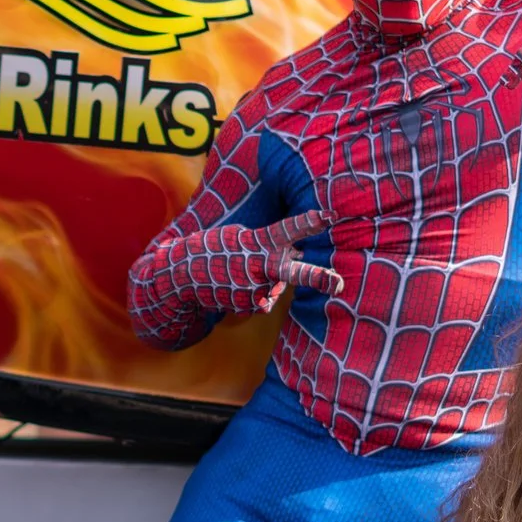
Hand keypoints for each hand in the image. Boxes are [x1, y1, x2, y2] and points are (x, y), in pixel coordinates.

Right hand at [168, 210, 340, 315]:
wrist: (183, 275)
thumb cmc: (215, 249)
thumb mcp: (242, 237)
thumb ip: (271, 243)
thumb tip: (300, 253)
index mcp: (257, 242)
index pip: (287, 230)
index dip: (309, 222)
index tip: (331, 215)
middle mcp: (259, 267)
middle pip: (294, 272)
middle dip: (317, 278)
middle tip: (338, 284)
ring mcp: (255, 289)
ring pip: (277, 284)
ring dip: (266, 279)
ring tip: (239, 273)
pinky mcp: (251, 306)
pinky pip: (266, 299)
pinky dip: (255, 293)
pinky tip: (236, 287)